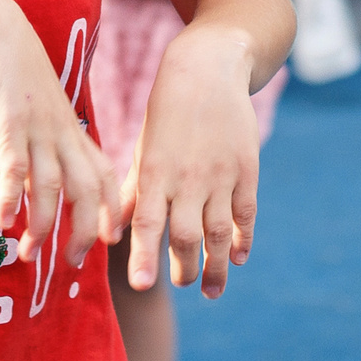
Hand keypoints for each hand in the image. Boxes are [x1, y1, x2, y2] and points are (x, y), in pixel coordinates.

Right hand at [0, 0, 118, 265]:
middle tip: (73, 263)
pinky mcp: (10, 122)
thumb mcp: (43, 110)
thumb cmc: (17, 75)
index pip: (104, 176)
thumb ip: (50, 140)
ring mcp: (38, 129)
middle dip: (86, 229)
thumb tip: (46, 178)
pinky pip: (15, 165)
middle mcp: (62, 134)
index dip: (111, 210)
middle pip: (87, 190)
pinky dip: (10, 196)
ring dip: (42, 224)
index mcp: (73, 132)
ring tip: (29, 254)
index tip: (111, 242)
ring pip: (51, 185)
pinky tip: (2, 221)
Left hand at [123, 24, 261, 297]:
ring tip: (210, 290)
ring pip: (219, 232)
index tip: (141, 286)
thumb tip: (113, 233)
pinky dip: (242, 239)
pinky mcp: (247, 168)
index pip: (148, 223)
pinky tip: (237, 258)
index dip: (144, 256)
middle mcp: (188, 177)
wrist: (208, 70)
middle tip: (182, 284)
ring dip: (215, 266)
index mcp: (156, 171)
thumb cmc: (166, 112)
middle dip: (184, 268)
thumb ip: (132, 192)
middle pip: (187, 236)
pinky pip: (245, 213)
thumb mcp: (143, 148)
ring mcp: (221, 174)